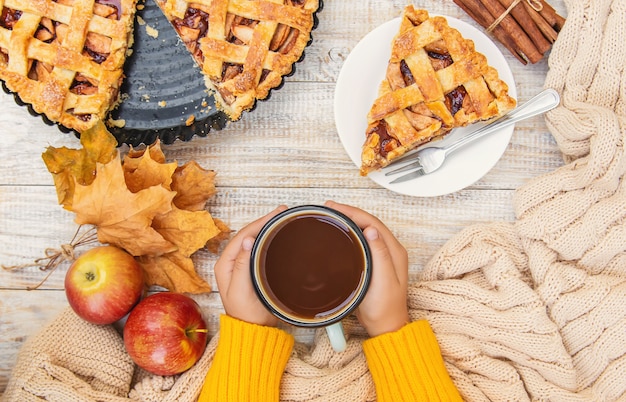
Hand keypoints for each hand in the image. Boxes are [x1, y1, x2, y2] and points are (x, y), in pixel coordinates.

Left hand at [214, 205, 287, 326]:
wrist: (254, 332)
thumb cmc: (246, 315)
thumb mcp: (241, 290)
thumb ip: (242, 265)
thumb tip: (248, 240)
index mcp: (225, 265)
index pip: (242, 236)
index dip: (258, 223)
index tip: (274, 215)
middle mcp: (231, 263)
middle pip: (247, 235)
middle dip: (264, 222)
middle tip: (282, 212)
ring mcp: (241, 267)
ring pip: (253, 241)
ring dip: (266, 229)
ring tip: (281, 220)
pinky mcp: (251, 272)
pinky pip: (259, 250)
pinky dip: (268, 241)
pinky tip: (277, 237)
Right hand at [325, 201, 409, 336]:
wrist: (386, 326)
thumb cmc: (385, 308)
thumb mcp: (384, 281)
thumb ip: (380, 254)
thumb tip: (371, 230)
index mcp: (394, 251)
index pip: (373, 222)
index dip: (353, 212)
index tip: (335, 208)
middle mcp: (391, 251)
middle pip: (369, 223)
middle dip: (350, 212)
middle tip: (329, 208)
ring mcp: (384, 257)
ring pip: (366, 230)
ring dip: (350, 220)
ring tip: (333, 215)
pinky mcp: (376, 263)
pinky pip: (363, 240)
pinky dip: (351, 232)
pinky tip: (341, 233)